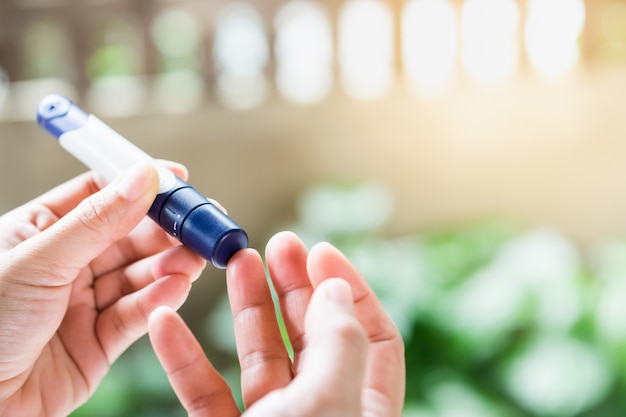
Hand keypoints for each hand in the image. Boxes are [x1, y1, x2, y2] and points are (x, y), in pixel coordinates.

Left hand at [0, 163, 205, 416]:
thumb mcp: (39, 261)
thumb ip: (96, 221)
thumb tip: (141, 177)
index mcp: (40, 231)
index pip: (99, 194)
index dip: (138, 184)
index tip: (177, 178)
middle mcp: (66, 264)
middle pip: (128, 235)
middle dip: (166, 229)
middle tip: (200, 223)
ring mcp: (85, 302)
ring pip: (139, 274)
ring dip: (170, 264)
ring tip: (195, 258)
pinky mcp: (100, 341)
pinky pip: (137, 314)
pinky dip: (159, 300)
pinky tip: (177, 287)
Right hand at [149, 231, 404, 416]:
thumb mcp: (327, 404)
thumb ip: (338, 343)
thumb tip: (337, 289)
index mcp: (362, 406)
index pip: (373, 335)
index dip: (351, 288)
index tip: (320, 249)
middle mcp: (321, 411)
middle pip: (314, 336)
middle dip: (294, 285)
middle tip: (276, 244)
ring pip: (260, 356)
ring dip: (245, 307)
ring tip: (236, 262)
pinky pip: (204, 392)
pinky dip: (183, 358)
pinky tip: (168, 321)